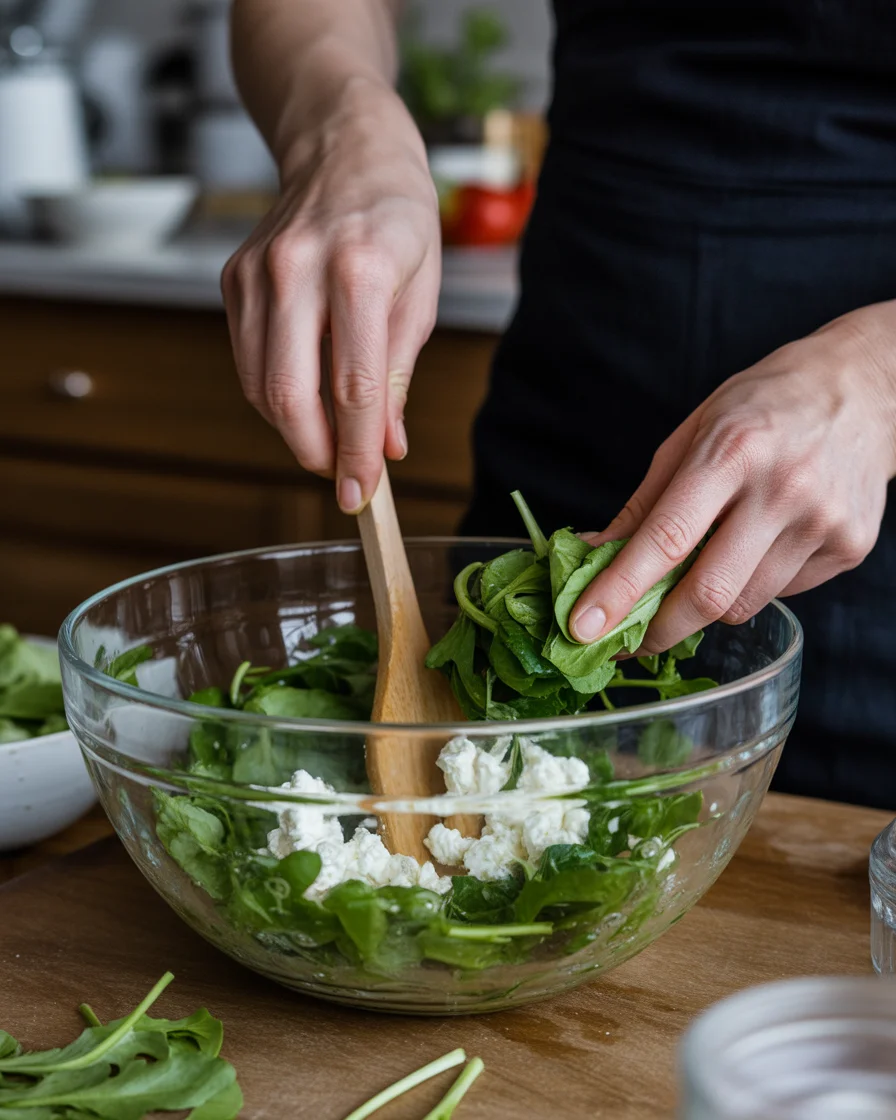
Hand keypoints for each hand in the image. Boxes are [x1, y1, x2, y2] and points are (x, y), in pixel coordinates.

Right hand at [222, 81, 440, 512]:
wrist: (344, 143)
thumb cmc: (397, 214)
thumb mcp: (422, 293)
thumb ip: (399, 374)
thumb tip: (387, 446)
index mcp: (360, 268)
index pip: (354, 386)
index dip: (356, 452)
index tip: (360, 494)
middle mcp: (299, 267)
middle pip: (288, 394)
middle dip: (315, 452)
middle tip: (341, 474)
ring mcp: (257, 270)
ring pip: (259, 385)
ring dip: (293, 428)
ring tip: (328, 433)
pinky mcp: (233, 277)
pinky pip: (247, 359)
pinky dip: (274, 392)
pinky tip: (305, 389)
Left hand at [570, 303, 895, 651]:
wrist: (864, 387)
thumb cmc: (764, 405)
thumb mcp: (694, 433)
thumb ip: (644, 502)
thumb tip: (592, 553)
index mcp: (732, 451)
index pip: (666, 537)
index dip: (619, 590)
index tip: (583, 627)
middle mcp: (783, 489)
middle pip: (709, 593)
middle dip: (658, 631)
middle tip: (629, 642)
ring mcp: (822, 522)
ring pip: (743, 605)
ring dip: (706, 605)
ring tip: (704, 568)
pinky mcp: (849, 547)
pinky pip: (781, 594)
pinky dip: (753, 585)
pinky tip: (759, 546)